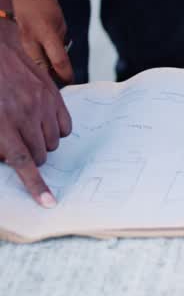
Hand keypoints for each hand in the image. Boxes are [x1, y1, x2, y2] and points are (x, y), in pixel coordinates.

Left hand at [0, 20, 71, 206]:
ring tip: (26, 128)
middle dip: (31, 155)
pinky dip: (55, 128)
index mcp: (2, 123)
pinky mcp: (52, 94)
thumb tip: (7, 159)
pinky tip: (41, 120)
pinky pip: (65, 125)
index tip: (48, 202)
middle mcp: (25, 115)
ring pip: (53, 141)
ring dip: (42, 141)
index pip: (22, 162)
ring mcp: (41, 103)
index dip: (36, 184)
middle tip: (17, 144)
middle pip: (40, 154)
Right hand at [7, 0, 71, 82]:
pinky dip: (30, 62)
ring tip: (49, 73)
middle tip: (60, 80)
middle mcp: (29, 40)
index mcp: (45, 33)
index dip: (66, 74)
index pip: (59, 62)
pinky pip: (22, 56)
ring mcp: (18, 41)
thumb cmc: (40, 1)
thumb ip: (59, 39)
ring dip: (40, 71)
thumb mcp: (58, 19)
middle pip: (41, 69)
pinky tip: (36, 63)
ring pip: (30, 64)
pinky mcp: (12, 40)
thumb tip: (60, 57)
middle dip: (52, 78)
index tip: (70, 80)